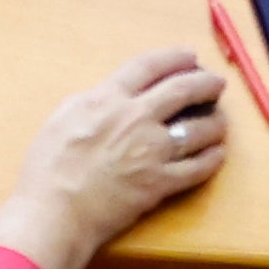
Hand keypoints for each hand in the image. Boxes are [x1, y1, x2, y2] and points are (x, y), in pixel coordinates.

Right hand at [0, 44, 227, 268]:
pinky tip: (216, 154)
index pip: (150, 66)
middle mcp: (137, 118)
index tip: (189, 57)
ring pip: (199, 129)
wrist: (55, 212)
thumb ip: (93, 101)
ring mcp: (152, 151)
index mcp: (110, 98)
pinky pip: (197, 168)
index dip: (175, 58)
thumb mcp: (62, 117)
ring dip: (215, 122)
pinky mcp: (160, 183)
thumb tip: (112, 95)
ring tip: (220, 121)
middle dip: (206, 83)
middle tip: (216, 83)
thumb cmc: (48, 167)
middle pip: (183, 90)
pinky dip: (212, 159)